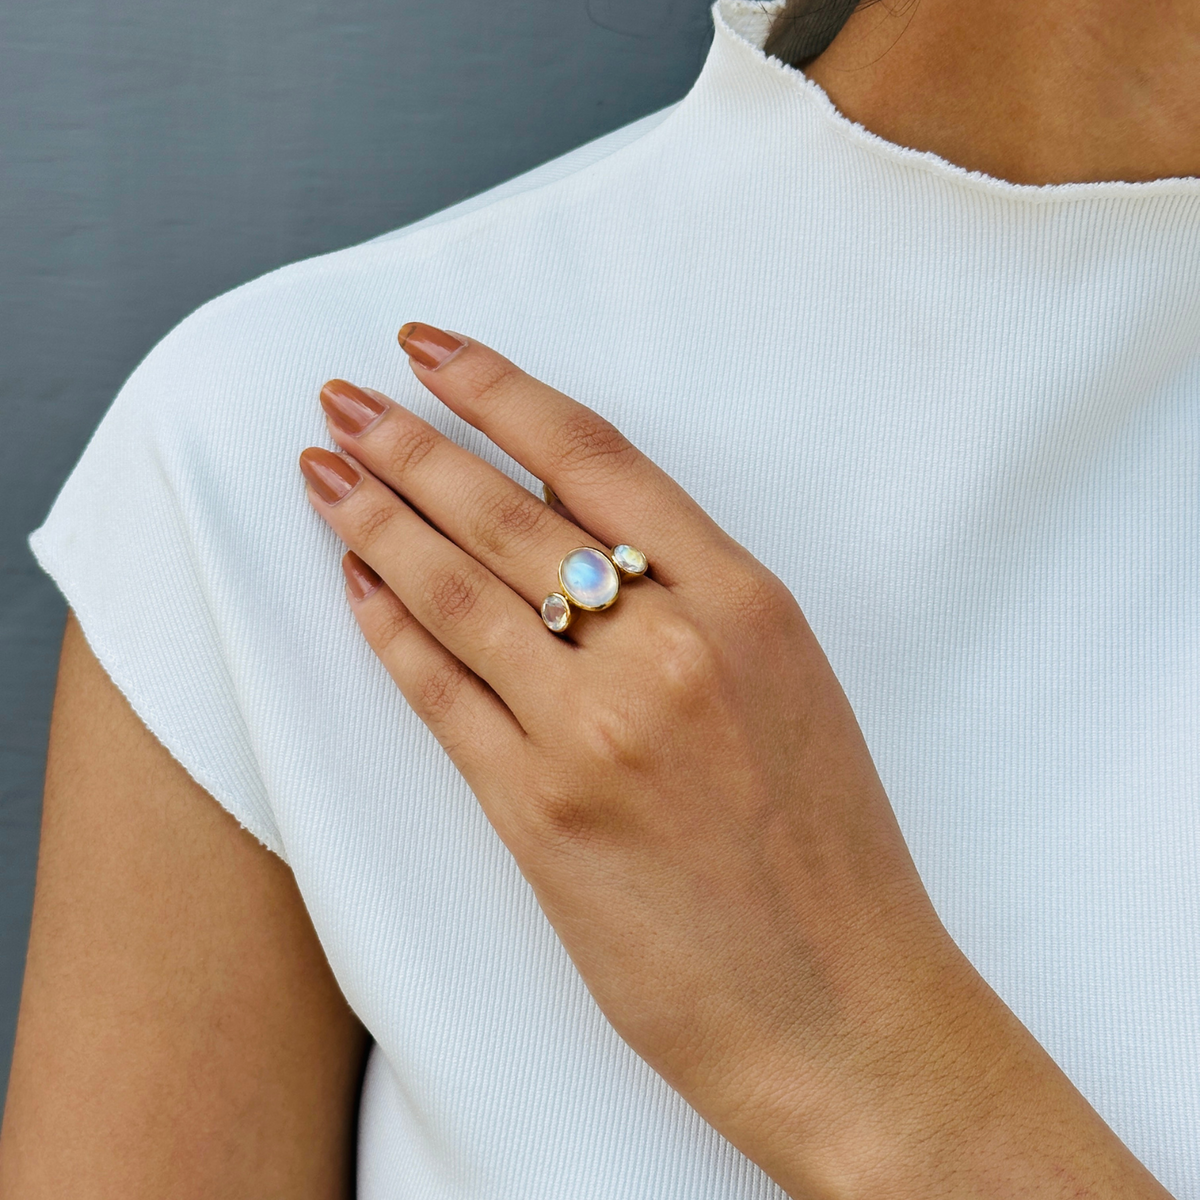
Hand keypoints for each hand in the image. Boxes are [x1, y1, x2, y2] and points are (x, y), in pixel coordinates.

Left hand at [300, 325, 1169, 1199]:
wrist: (845, 1009)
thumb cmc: (832, 853)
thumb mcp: (791, 687)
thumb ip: (700, 605)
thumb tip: (580, 543)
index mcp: (748, 603)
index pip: (596, 456)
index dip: (500, 390)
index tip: (433, 350)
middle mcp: (669, 650)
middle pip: (507, 512)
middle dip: (410, 444)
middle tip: (342, 399)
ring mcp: (596, 732)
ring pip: (459, 592)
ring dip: (376, 520)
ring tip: (322, 471)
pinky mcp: (539, 816)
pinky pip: (440, 696)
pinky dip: (386, 630)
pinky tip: (348, 582)